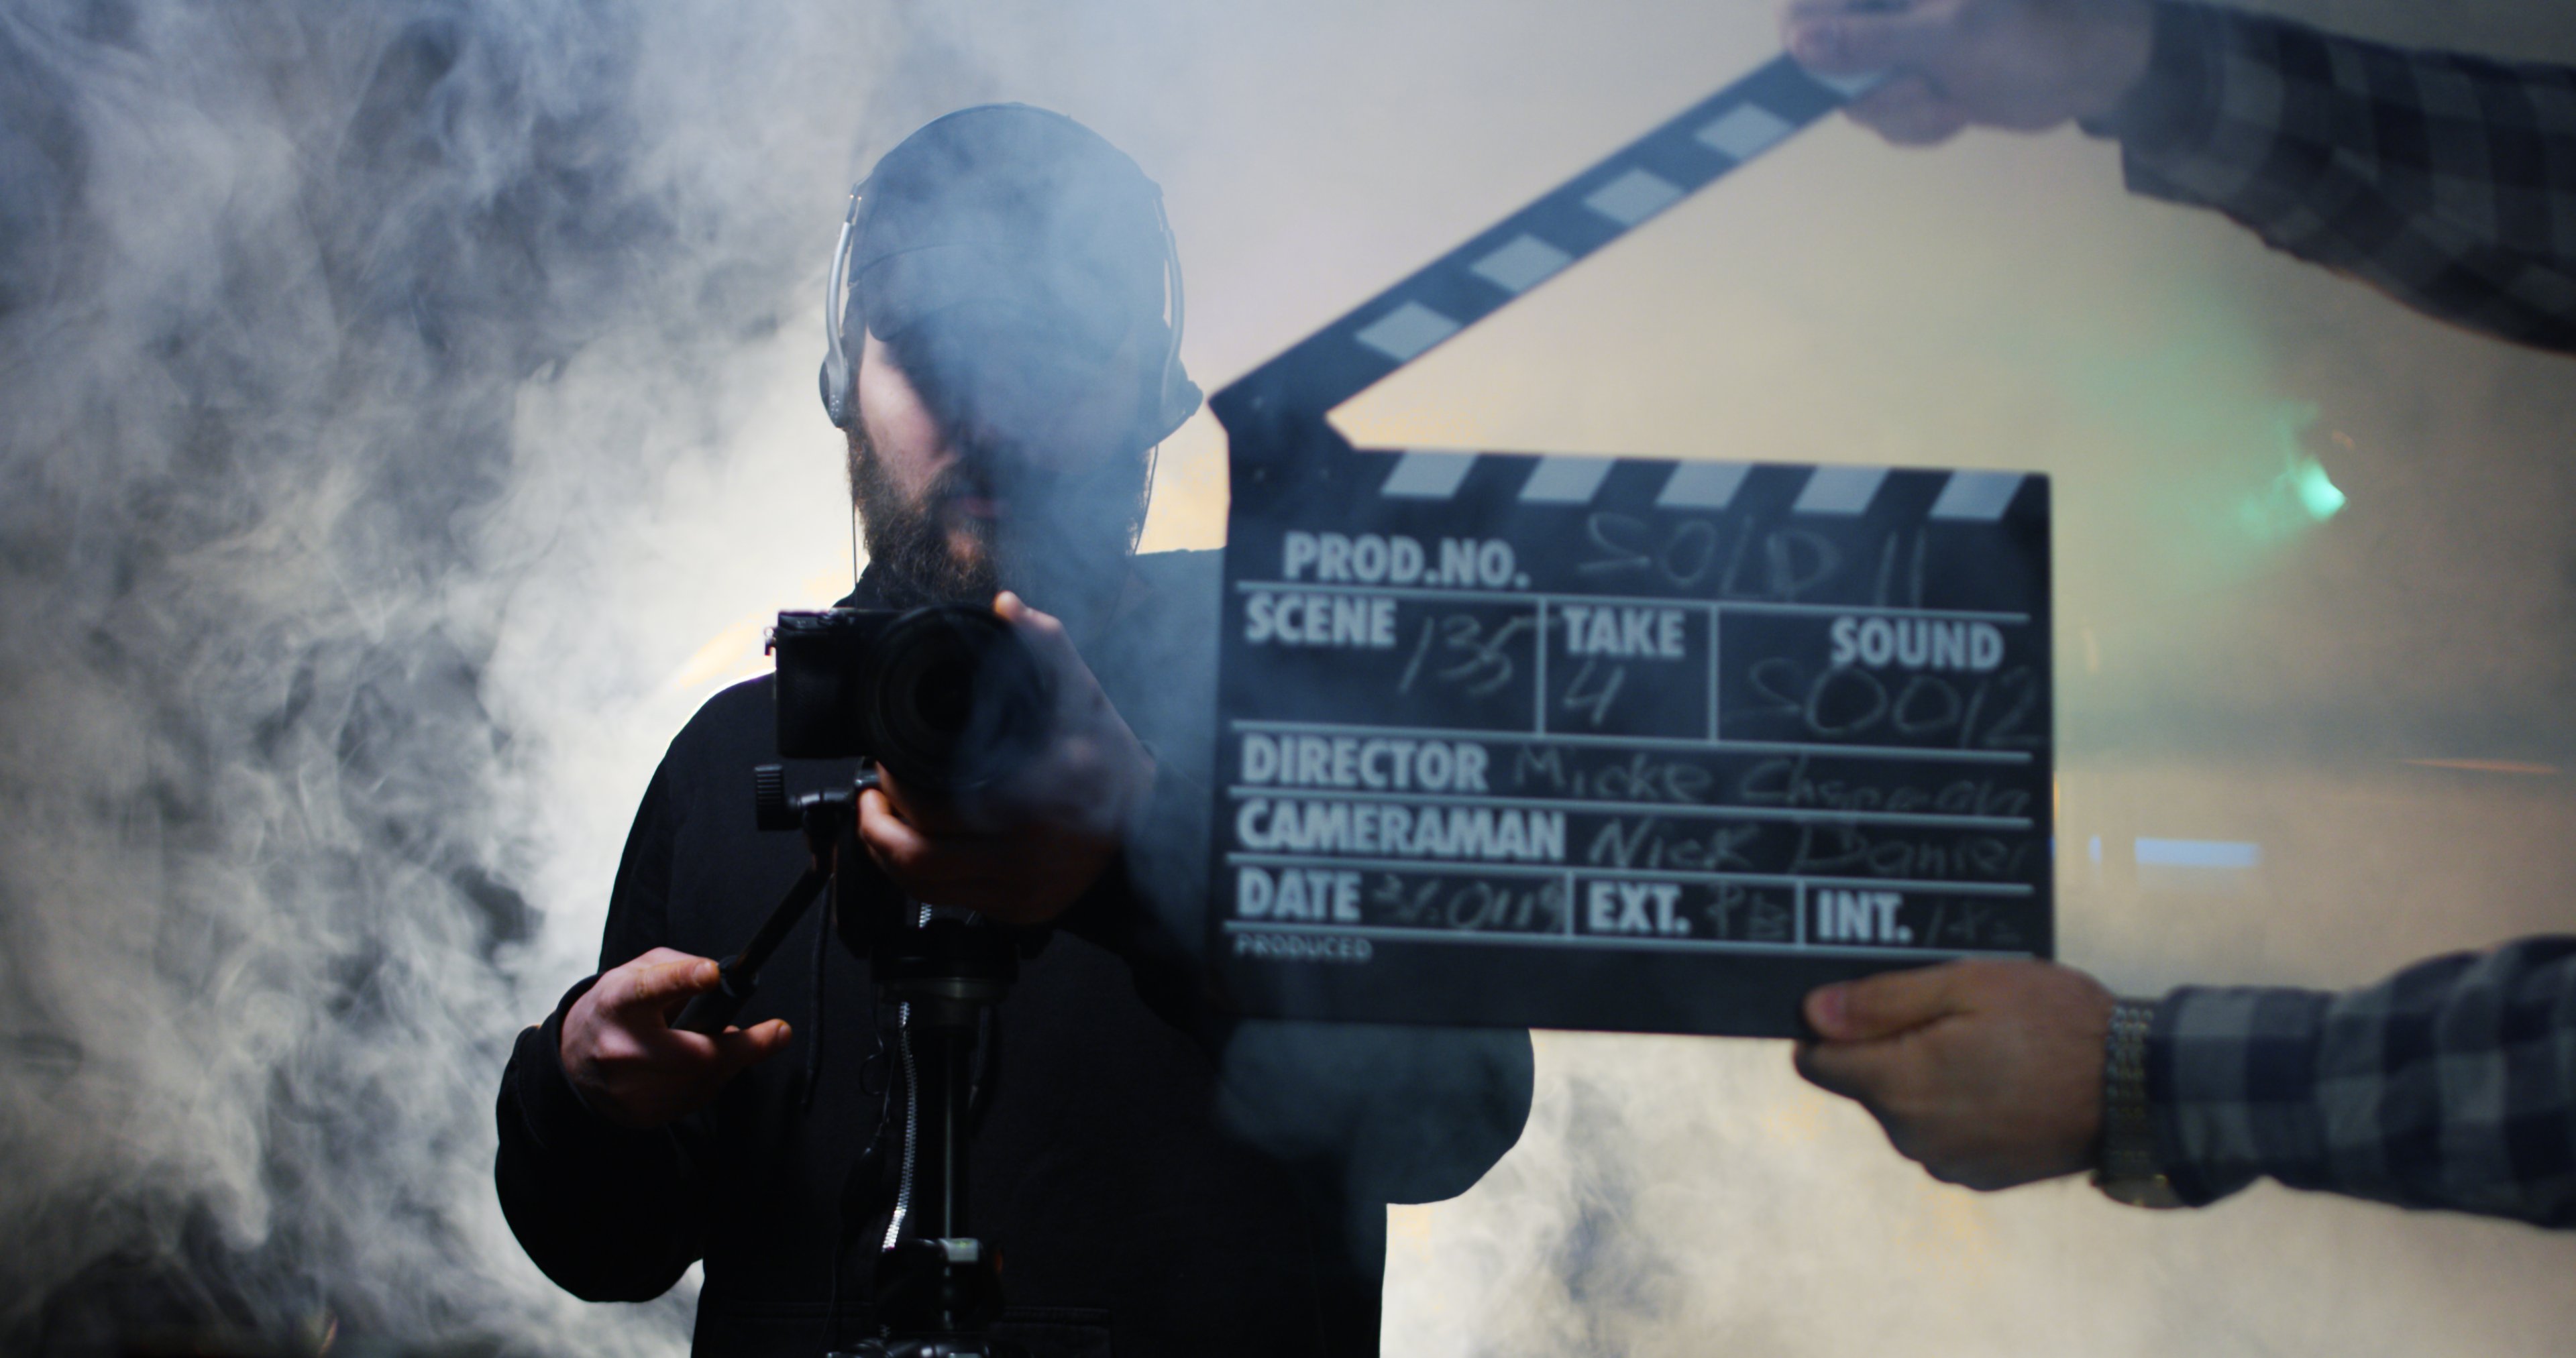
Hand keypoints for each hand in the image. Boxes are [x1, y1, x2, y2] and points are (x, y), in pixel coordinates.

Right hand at [559, 948, 792, 1128]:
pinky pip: (698, 1099)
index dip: (680, 980)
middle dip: (744, 1046)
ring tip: (737, 1042)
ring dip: (732, 1061)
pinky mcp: (643, 1115)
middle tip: (779, 1032)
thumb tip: (719, 980)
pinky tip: (707, 1065)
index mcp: (618, 1003)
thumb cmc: (613, 1011)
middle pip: (693, 1053)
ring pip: (704, 1080)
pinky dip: (713, 1080)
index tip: (712, 974)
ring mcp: (631, 1089)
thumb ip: (675, 966)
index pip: (647, 990)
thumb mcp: (633, 973)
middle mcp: (621, 1048)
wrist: (573, 1065)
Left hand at [858, 591, 1155, 925]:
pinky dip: (915, 878)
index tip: (884, 756)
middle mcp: (1028, 848)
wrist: (1156, 830)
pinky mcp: (1017, 910)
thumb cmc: (1114, 765)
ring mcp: (1022, 886)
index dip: (895, 780)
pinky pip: (945, 902)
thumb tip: (1007, 607)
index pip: (936, 798)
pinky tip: (909, 850)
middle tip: (875, 786)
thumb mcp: (1085, 699)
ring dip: (885, 850)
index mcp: (1039, 792)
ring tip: (878, 816)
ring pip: (922, 883)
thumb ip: (1046, 650)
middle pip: (918, 847)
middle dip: (879, 816)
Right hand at [1782, 0, 2154, 144]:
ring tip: (1953, 100)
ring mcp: (1899, 50)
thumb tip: (1796, 44)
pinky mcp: (1916, 82)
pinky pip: (1888, 117)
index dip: (1807, 44)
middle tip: (1926, 88)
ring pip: (1859, 98)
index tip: (1834, 76)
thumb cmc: (2030, 36)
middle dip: (1877, 91)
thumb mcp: (1947, 37)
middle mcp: (1885, 12)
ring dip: (1905, 114)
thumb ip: (1869, 41)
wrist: (2093, 67)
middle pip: (1827, 64)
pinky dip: (1920, 126)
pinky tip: (1958, 109)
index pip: (1808, 8)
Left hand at [1793, 959, 2113, 1189]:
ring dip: (1925, 1079)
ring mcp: (1948, 1163)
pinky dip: (1958, 1109)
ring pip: (1904, 1109)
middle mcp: (1912, 1136)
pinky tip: (2002, 1081)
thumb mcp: (1966, 984)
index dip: (1833, 1027)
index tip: (1872, 1004)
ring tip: (1985, 1046)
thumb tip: (1812, 1014)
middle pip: (1863, 1084)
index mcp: (1898, 1086)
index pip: (1816, 1061)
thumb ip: (1881, 1001)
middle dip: (1889, 1048)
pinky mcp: (1980, 1176)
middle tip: (1951, 1015)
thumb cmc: (2055, 1024)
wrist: (2138, 1089)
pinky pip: (1942, 1134)